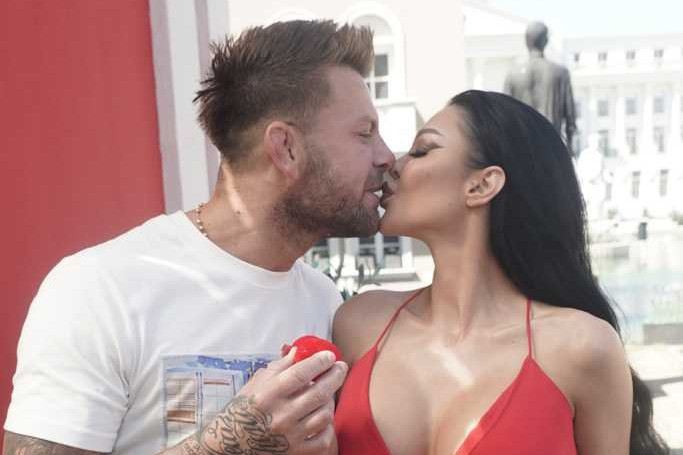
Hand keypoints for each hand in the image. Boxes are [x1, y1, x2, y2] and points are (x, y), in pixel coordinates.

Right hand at [198, 348, 346, 454]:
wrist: (230, 443)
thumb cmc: (244, 408)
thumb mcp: (257, 382)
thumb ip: (281, 366)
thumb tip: (300, 350)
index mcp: (268, 395)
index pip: (301, 374)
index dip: (319, 362)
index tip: (330, 356)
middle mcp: (280, 416)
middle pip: (318, 393)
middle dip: (335, 376)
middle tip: (340, 367)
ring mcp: (289, 436)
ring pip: (324, 415)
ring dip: (330, 400)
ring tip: (328, 392)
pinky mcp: (295, 452)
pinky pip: (323, 439)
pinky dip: (328, 426)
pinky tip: (324, 416)